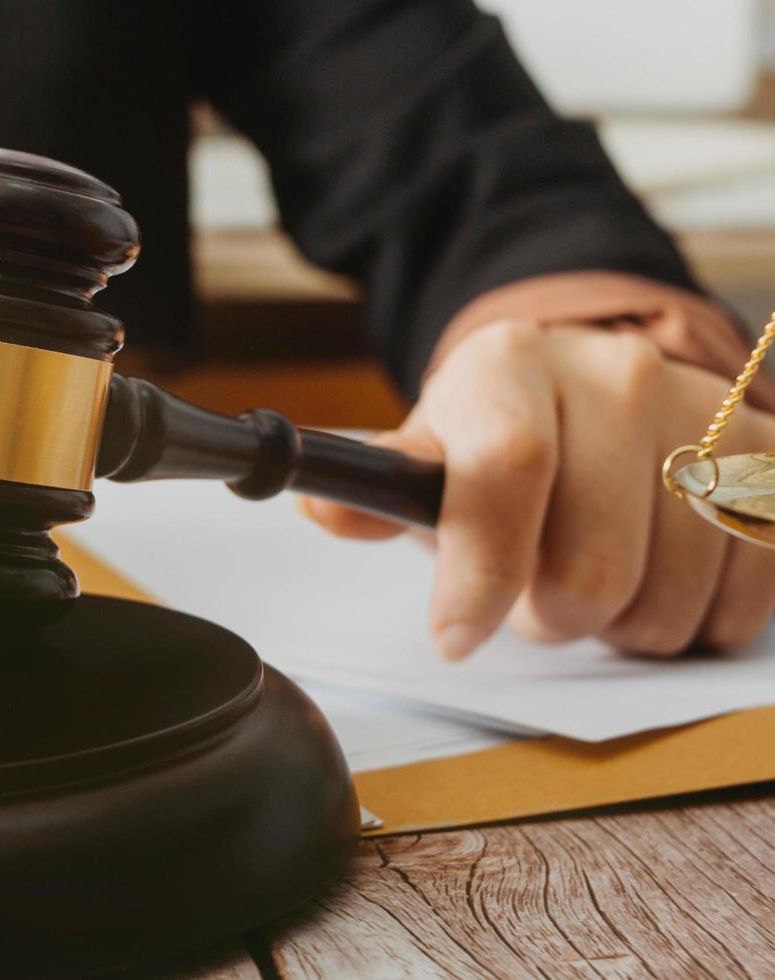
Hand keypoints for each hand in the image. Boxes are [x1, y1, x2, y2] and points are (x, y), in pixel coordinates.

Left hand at [304, 320, 774, 657]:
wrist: (600, 385)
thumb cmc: (498, 436)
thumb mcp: (429, 450)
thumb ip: (380, 490)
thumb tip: (326, 508)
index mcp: (509, 367)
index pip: (506, 472)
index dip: (480, 573)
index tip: (455, 636)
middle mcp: (616, 375)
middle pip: (591, 565)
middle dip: (552, 617)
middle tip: (537, 599)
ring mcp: (705, 410)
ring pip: (669, 595)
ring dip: (625, 626)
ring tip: (597, 584)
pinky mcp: (769, 454)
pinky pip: (744, 592)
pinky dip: (697, 618)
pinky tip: (663, 580)